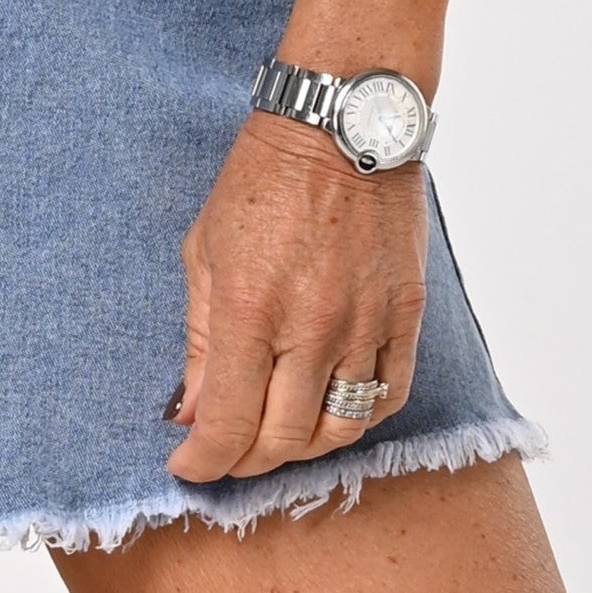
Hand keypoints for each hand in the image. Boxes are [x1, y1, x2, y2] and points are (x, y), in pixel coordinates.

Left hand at [165, 110, 428, 479]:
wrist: (337, 125)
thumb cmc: (260, 181)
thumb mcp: (206, 250)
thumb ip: (201, 338)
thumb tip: (192, 411)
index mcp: (252, 307)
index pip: (229, 424)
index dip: (202, 462)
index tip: (186, 467)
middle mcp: (312, 326)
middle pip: (283, 439)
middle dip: (244, 461)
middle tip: (226, 454)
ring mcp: (366, 323)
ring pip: (339, 429)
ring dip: (301, 448)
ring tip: (275, 437)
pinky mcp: (405, 314)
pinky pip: (387, 395)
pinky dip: (357, 418)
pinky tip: (331, 409)